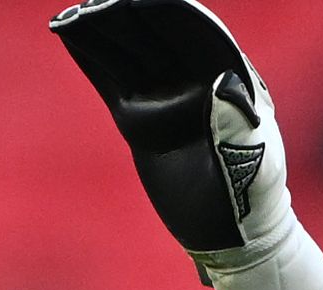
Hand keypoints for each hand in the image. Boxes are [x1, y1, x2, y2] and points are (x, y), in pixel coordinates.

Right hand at [51, 0, 276, 254]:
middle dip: (126, 17)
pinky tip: (69, 34)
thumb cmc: (253, 200)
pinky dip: (90, 57)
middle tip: (96, 5)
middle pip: (156, 36)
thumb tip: (224, 82)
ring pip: (127, 54)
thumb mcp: (251, 164)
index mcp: (229, 80)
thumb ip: (236, 123)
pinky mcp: (140, 120)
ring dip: (101, 32)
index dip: (169, 13)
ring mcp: (165, 98)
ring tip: (72, 15)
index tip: (138, 1)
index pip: (196, 35)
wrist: (232, 234)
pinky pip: (109, 80)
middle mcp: (195, 81)